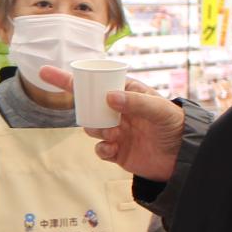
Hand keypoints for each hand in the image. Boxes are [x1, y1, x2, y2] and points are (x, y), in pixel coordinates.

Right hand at [40, 73, 185, 183]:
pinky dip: (102, 149)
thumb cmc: (177, 126)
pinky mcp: (117, 152)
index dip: (70, 78)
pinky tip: (113, 149)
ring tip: (115, 134)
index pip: (96, 82)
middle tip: (105, 120)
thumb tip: (109, 98)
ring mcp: (117, 131)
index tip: (46, 72)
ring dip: (97, 130)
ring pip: (92, 127)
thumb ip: (136, 102)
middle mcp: (119, 110)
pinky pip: (99, 149)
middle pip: (87, 105)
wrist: (185, 159)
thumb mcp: (160, 110)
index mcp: (127, 93)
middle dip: (85, 111)